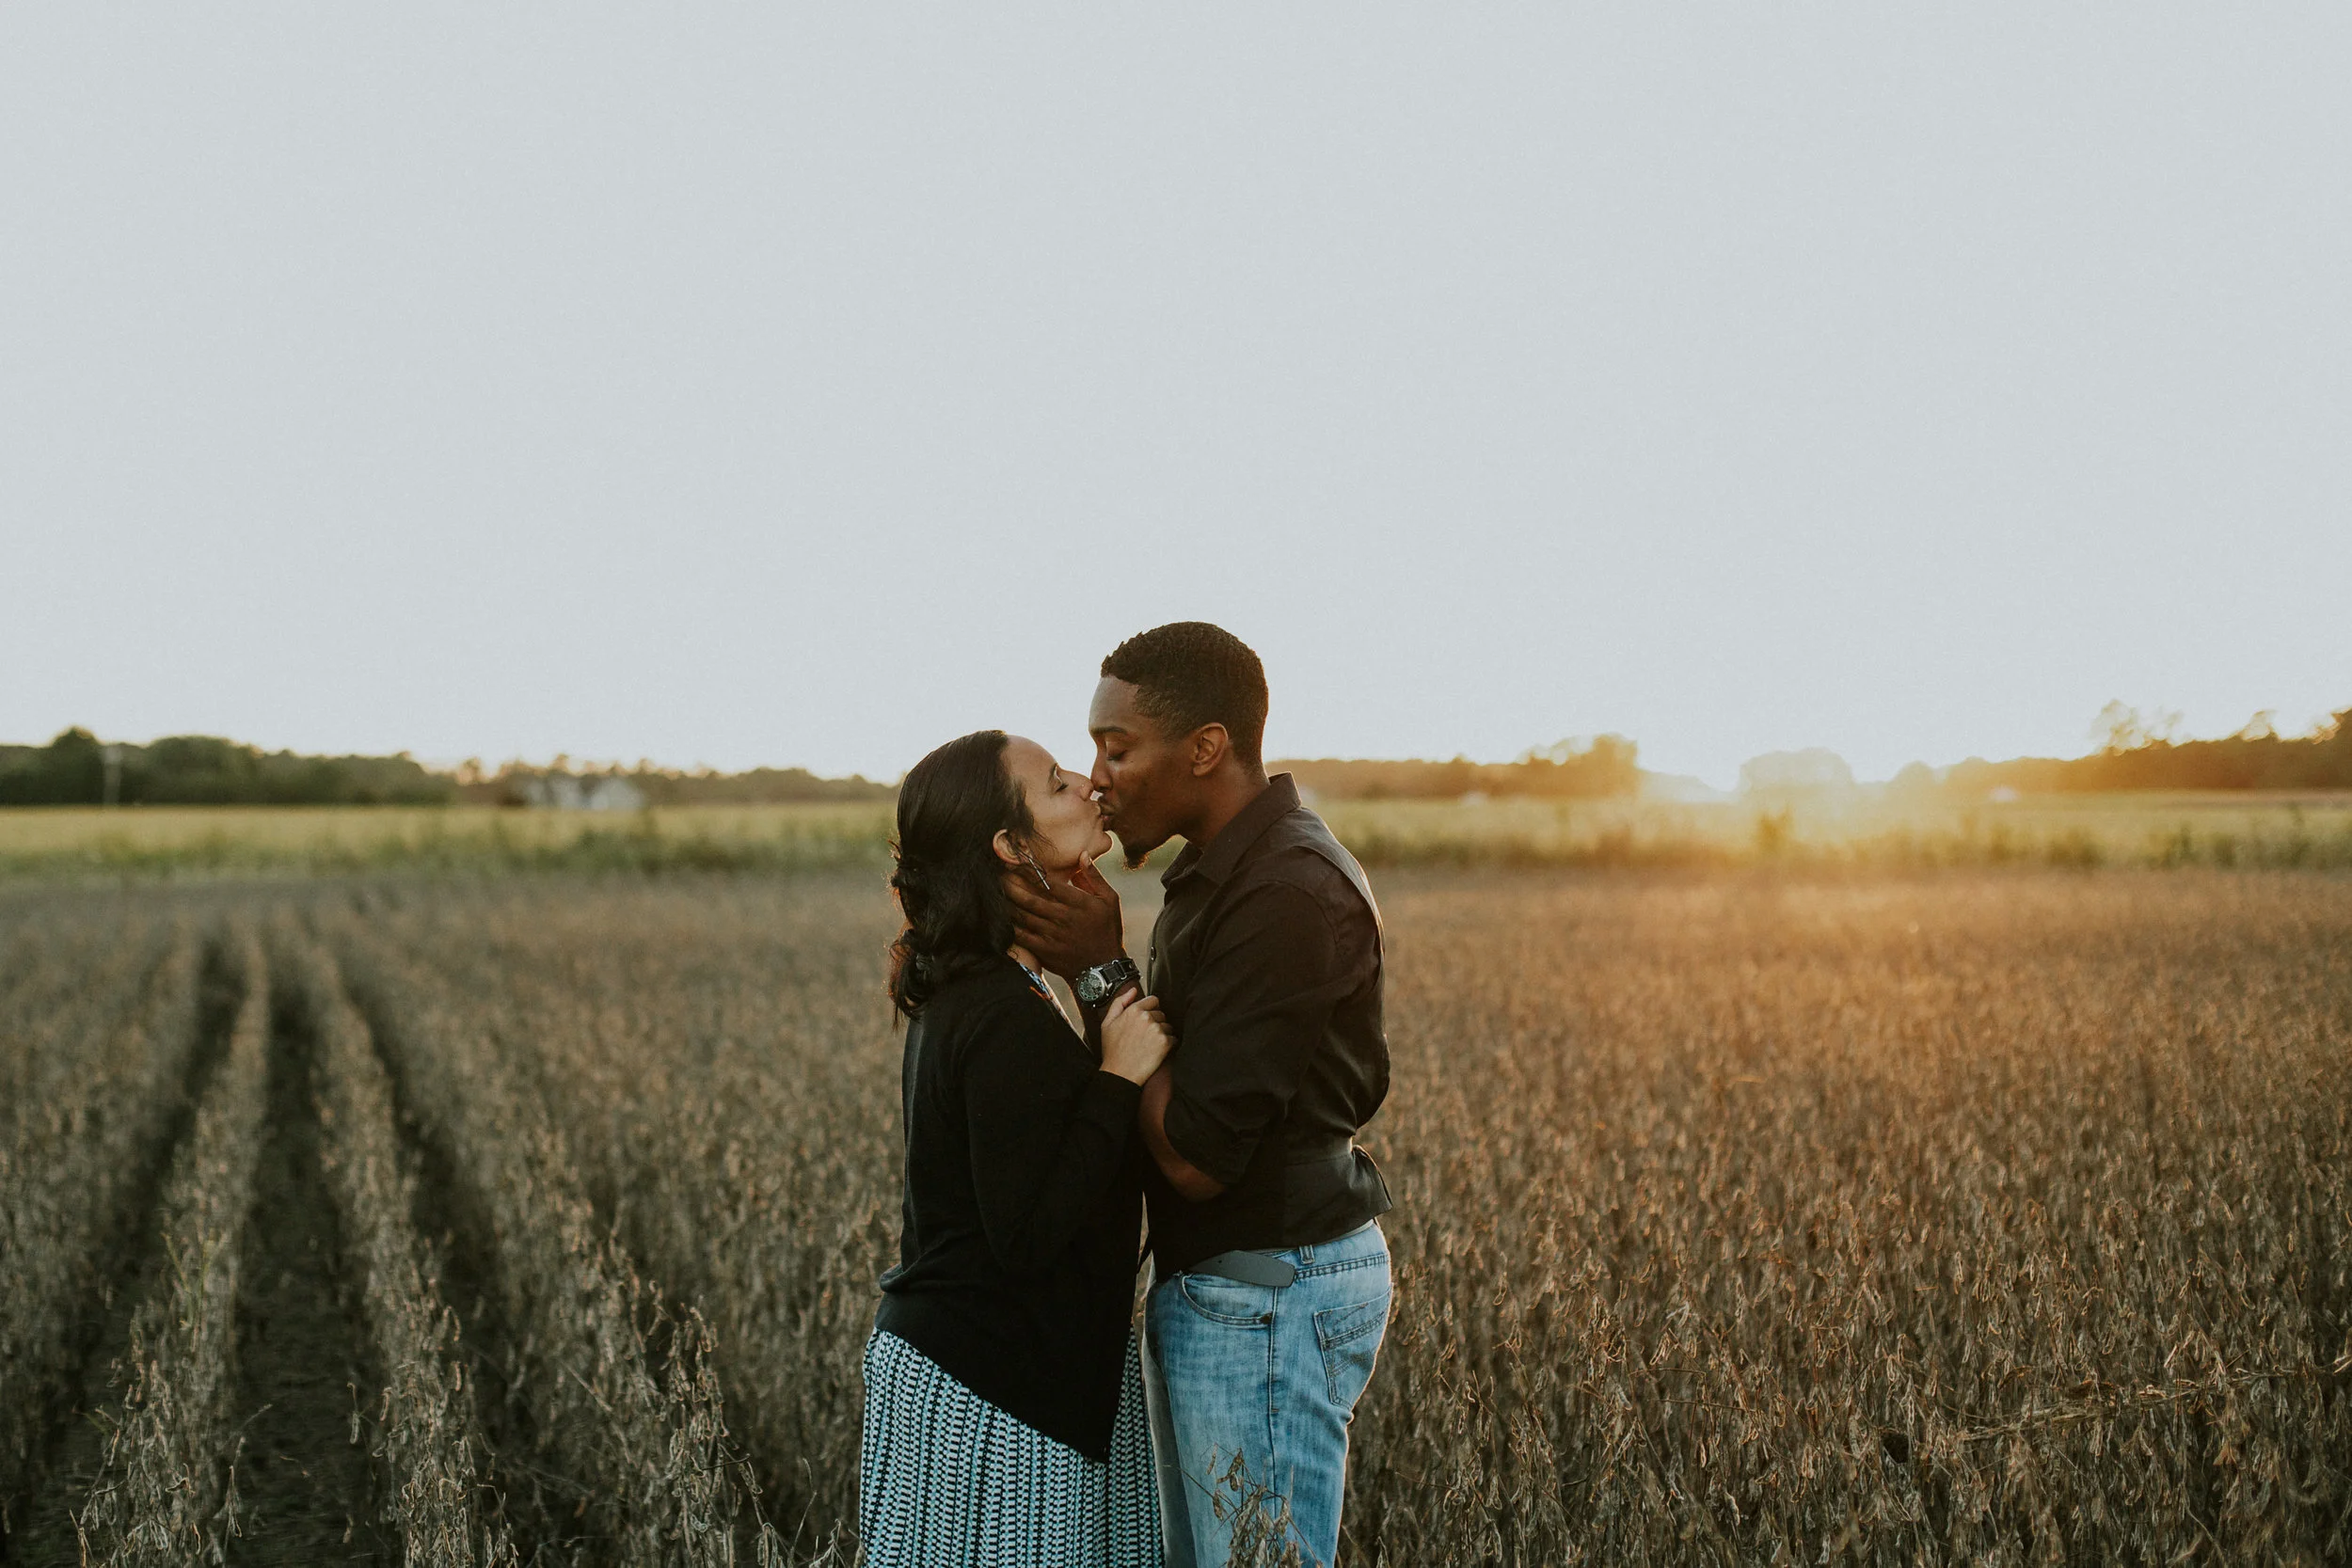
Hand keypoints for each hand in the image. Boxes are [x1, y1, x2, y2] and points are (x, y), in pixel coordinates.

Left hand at [1003, 857, 1126, 980]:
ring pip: (1024, 915)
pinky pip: (1022, 936)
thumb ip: (1094, 877)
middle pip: (1032, 898)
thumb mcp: (1110, 900)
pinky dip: (1010, 926)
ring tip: (997, 890)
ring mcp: (1053, 935)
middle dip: (1013, 884)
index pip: (1050, 883)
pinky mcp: (1045, 950)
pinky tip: (1001, 916)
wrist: (1103, 967)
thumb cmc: (1107, 930)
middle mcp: (1065, 918)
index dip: (1032, 871)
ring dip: (1009, 902)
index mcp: (1080, 903)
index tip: (1019, 862)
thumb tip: (1082, 855)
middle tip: (1000, 874)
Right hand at [1099, 989, 1171, 1085]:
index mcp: (1133, 1011)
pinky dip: (1168, 1045)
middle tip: (1145, 1036)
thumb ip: (1119, 1002)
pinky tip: (1156, 1051)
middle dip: (1156, 1023)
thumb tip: (1133, 990)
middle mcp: (1146, 1018)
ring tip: (1149, 1045)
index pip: (1153, 1000)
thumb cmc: (1113, 1051)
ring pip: (1168, 1026)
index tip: (1146, 1020)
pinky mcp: (1165, 1043)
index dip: (1150, 1010)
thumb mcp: (1107, 1023)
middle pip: (1161, 1014)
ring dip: (1162, 1034)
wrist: (1119, 1074)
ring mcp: (1157, 1030)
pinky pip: (1173, 1039)